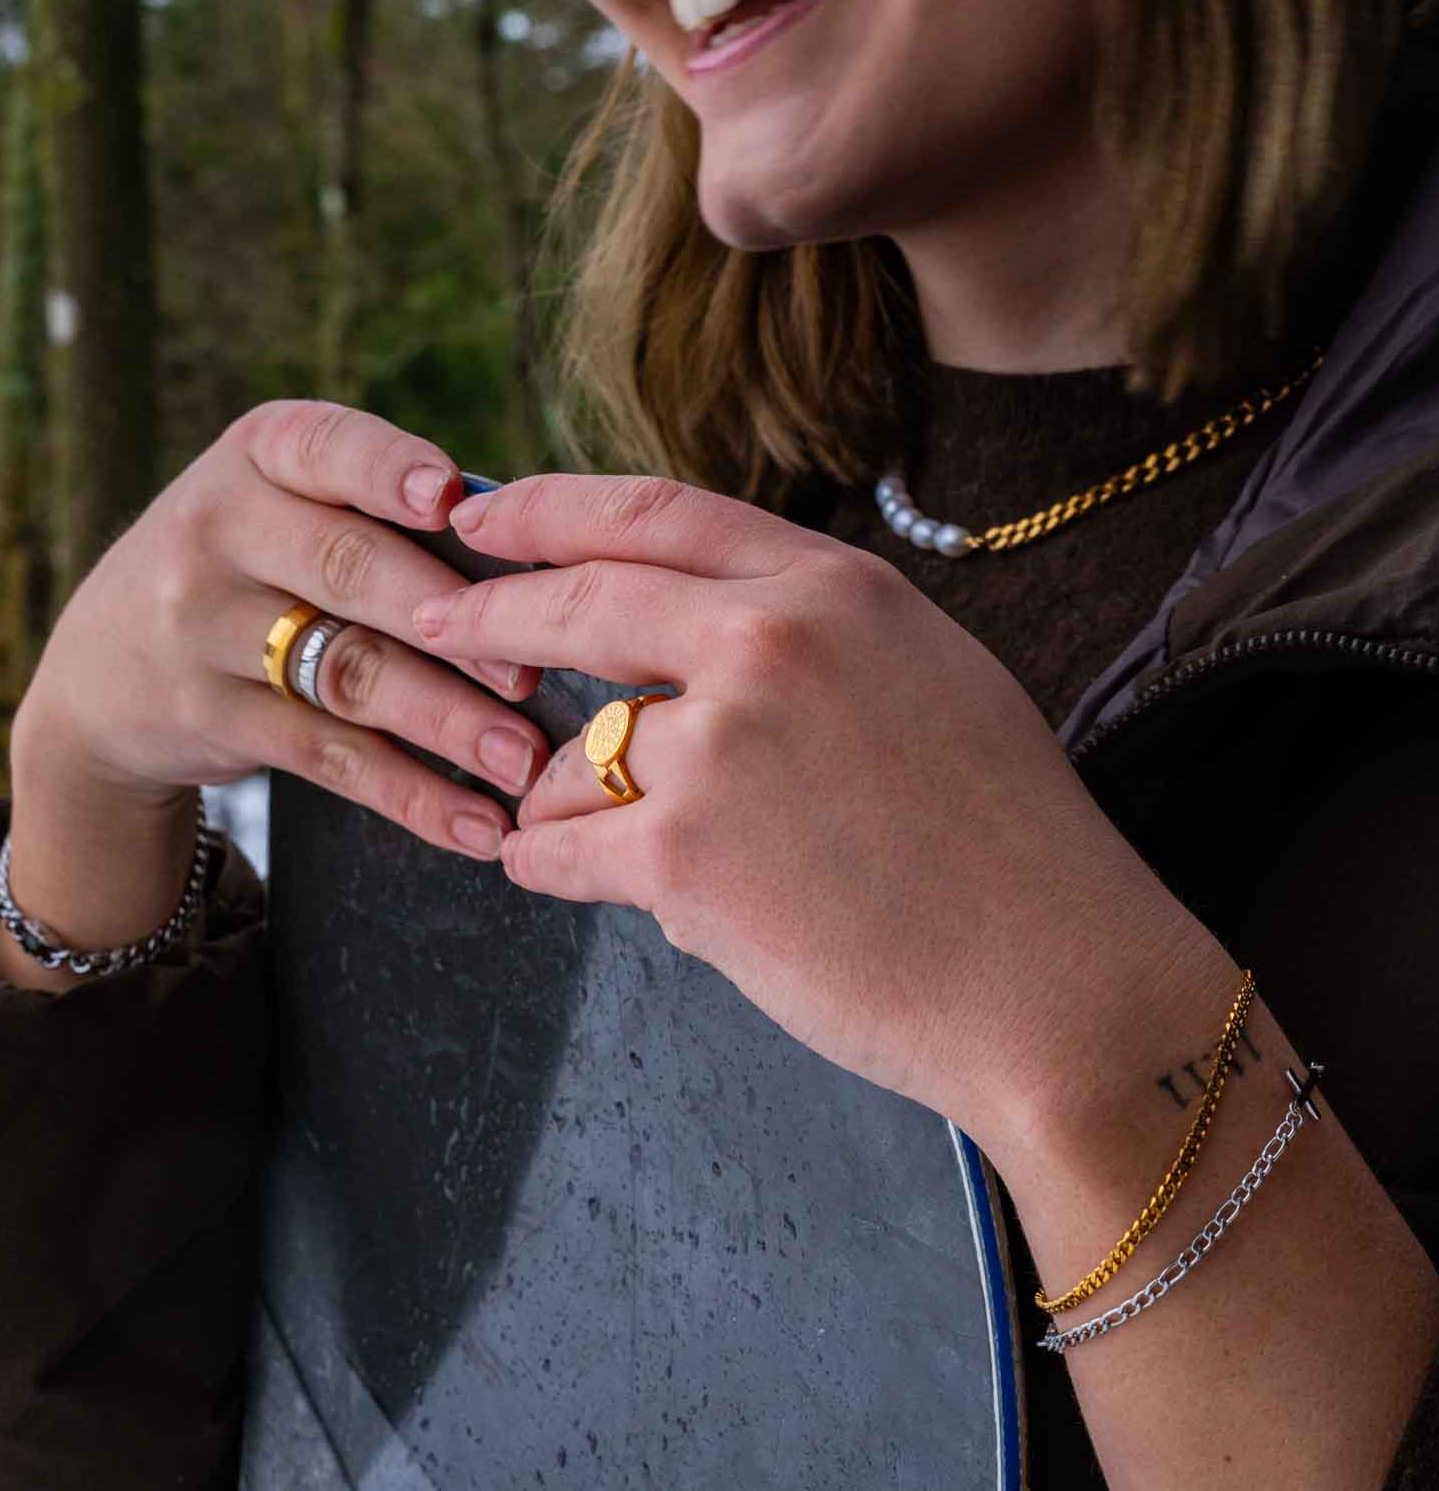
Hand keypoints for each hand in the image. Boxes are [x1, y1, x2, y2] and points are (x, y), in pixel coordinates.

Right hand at [14, 402, 550, 861]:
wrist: (102, 665)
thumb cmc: (256, 562)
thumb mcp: (285, 503)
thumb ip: (385, 511)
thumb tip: (541, 561)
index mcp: (259, 452)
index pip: (326, 446)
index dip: (389, 471)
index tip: (453, 501)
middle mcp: (216, 529)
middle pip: (349, 569)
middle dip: (450, 621)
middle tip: (532, 667)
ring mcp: (202, 628)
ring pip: (347, 674)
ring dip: (447, 724)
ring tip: (526, 762)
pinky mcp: (211, 717)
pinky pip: (329, 758)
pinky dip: (412, 796)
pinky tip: (476, 825)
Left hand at [410, 473, 1215, 1137]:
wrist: (1057, 981)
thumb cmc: (1009, 845)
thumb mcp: (931, 678)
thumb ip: (815, 634)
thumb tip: (697, 627)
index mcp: (838, 589)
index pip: (657, 511)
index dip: (551, 508)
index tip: (485, 516)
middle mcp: (772, 642)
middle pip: (580, 601)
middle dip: (490, 613)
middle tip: (434, 620)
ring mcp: (722, 746)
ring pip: (569, 752)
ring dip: (555, 794)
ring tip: (597, 835)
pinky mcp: (683, 856)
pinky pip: (558, 847)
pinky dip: (549, 865)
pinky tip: (562, 874)